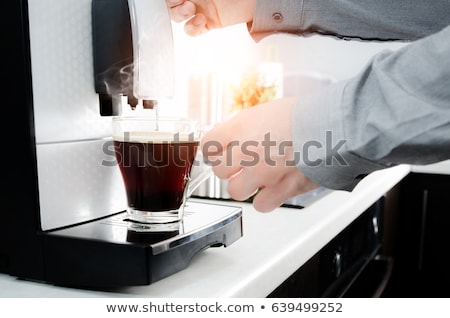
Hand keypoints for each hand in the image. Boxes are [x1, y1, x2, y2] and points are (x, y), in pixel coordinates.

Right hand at [166, 0, 255, 35]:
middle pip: (170, 4)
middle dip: (172, 3)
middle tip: (184, 1)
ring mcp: (199, 9)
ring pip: (177, 17)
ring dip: (179, 13)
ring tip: (191, 9)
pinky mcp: (208, 23)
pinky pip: (192, 31)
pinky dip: (192, 28)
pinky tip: (201, 21)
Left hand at [201, 98, 319, 211]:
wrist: (333, 125)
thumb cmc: (305, 114)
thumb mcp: (266, 110)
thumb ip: (245, 126)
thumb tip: (232, 135)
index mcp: (241, 127)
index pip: (208, 145)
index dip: (212, 150)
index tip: (216, 152)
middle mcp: (247, 151)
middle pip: (219, 170)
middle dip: (228, 168)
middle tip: (239, 165)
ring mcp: (263, 173)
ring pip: (235, 191)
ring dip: (243, 186)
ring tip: (254, 179)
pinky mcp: (281, 189)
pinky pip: (261, 205)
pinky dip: (265, 200)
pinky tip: (272, 190)